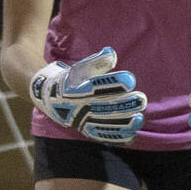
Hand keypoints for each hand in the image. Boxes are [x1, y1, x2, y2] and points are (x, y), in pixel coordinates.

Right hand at [29, 46, 145, 143]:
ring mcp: (83, 120)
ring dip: (124, 122)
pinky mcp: (86, 130)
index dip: (114, 83)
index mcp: (78, 89)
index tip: (130, 80)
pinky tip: (132, 134)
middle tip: (142, 99)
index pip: (98, 86)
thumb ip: (96, 61)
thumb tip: (111, 53)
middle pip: (105, 106)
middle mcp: (80, 106)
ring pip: (105, 123)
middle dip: (125, 104)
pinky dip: (116, 136)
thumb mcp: (79, 68)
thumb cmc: (69, 80)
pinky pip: (102, 135)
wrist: (49, 99)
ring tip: (140, 117)